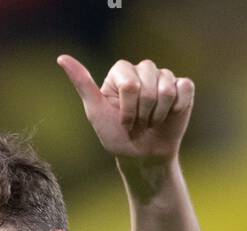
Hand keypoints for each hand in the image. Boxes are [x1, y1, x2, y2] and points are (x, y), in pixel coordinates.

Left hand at [56, 55, 194, 164]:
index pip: (130, 83)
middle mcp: (142, 70)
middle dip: (144, 112)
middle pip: (150, 84)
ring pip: (167, 87)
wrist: (143, 157)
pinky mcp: (183, 88)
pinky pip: (185, 88)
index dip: (129, 108)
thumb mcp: (96, 112)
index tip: (123, 122)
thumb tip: (61, 57)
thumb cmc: (117, 136)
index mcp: (121, 71)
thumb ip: (82, 83)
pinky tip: (170, 115)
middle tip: (140, 123)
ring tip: (153, 121)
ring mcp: (164, 77)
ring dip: (160, 113)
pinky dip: (178, 107)